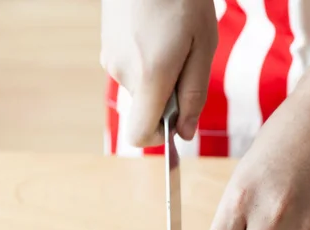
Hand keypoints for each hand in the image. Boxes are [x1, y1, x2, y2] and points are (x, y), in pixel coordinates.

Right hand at [100, 0, 216, 145]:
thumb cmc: (183, 1)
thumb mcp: (203, 48)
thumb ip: (194, 95)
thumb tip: (184, 133)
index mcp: (149, 76)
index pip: (140, 134)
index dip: (160, 137)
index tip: (178, 123)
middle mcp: (123, 73)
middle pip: (147, 109)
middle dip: (169, 98)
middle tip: (186, 62)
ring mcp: (110, 60)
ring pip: (141, 89)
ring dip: (160, 78)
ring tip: (173, 43)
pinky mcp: (106, 50)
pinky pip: (132, 72)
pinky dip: (148, 64)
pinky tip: (158, 37)